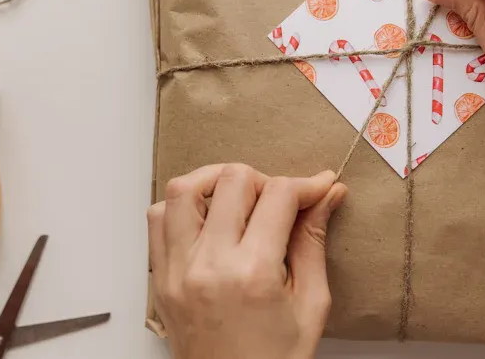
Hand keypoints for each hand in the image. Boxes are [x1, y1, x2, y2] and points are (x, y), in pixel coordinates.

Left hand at [147, 164, 346, 358]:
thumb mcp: (311, 304)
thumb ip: (314, 242)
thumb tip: (327, 195)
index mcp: (252, 273)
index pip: (279, 196)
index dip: (306, 184)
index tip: (319, 187)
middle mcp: (209, 265)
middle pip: (232, 180)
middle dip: (265, 181)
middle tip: (280, 202)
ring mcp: (177, 270)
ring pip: (184, 189)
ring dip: (216, 181)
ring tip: (240, 198)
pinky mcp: (161, 277)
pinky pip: (157, 219)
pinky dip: (181, 205)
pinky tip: (207, 218)